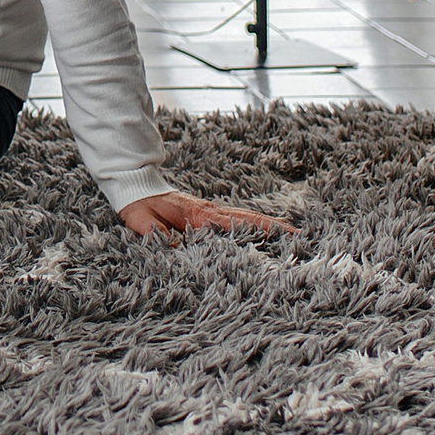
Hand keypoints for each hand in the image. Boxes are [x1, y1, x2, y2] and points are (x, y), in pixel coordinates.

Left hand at [118, 191, 293, 243]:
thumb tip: (177, 249)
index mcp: (199, 214)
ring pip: (243, 218)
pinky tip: (261, 233)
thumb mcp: (143, 221)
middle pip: (247, 219)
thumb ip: (158, 234)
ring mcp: (209, 211)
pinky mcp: (206, 214)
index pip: (235, 223)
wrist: (134, 185)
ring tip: (291, 235)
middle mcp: (210, 211)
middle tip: (300, 237)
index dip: (259, 229)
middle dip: (273, 228)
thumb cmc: (139, 204)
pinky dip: (251, 225)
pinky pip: (233, 220)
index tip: (284, 235)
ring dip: (266, 226)